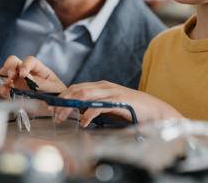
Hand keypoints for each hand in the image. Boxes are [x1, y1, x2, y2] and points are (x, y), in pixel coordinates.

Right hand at [0, 56, 66, 98]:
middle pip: (13, 63)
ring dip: (3, 81)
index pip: (29, 60)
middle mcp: (26, 74)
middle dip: (9, 67)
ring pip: (5, 76)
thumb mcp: (54, 88)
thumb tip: (28, 78)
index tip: (24, 73)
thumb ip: (42, 83)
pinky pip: (2, 91)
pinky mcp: (13, 94)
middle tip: (11, 77)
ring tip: (9, 91)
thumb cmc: (57, 95)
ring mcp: (18, 84)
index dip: (25, 65)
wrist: (57, 109)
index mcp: (38, 70)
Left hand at [54, 81, 182, 127]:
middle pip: (77, 89)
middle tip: (54, 113)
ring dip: (70, 106)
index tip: (53, 106)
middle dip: (63, 101)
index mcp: (101, 86)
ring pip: (84, 94)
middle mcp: (104, 86)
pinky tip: (83, 122)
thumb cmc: (132, 110)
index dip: (63, 96)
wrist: (155, 111)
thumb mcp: (109, 106)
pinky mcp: (118, 101)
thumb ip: (94, 105)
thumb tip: (78, 110)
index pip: (77, 87)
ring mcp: (111, 92)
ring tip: (63, 116)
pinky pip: (99, 105)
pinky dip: (88, 113)